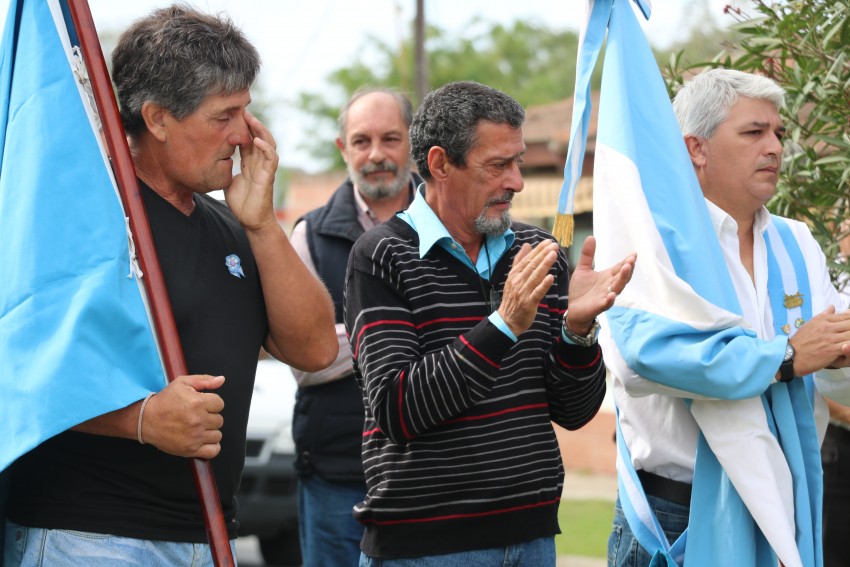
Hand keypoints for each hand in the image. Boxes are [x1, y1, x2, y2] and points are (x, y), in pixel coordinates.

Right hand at [142, 374, 225, 458]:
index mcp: (198, 402)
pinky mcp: (190, 449)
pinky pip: (213, 451)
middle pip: (219, 420)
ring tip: (198, 427)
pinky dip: (211, 447)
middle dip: (210, 417)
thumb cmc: (164, 401)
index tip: (202, 405)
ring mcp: (195, 436)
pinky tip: (203, 440)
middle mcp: (198, 420)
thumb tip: (221, 380)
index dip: (212, 403)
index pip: (220, 404)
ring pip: (217, 435)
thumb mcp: (182, 383)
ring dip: (210, 431)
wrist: (145, 419)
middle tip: (197, 416)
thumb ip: (205, 380)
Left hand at [225, 110, 279, 231]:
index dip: (243, 128)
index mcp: (250, 164)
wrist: (251, 221)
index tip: (233, 115)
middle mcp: (259, 164)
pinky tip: (256, 140)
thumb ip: (224, 169)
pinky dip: (265, 148)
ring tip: (252, 119)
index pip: (248, 141)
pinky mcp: (268, 177)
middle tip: (243, 110)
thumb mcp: (228, 181)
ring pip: (267, 144)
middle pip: (259, 138)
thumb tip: (211, 160)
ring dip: (261, 131)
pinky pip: (271, 159)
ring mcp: (265, 169)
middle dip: (252, 124)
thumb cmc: (242, 203)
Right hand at [497, 240, 558, 335]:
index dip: (538, 250)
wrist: (507, 320)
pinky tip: (551, 277)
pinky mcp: (528, 303)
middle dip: (543, 254)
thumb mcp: (513, 277)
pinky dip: (543, 285)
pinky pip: (537, 292)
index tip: (548, 241)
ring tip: (554, 254)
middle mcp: (518, 281)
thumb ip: (520, 261)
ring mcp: (523, 292)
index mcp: (515, 274)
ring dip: (544, 265)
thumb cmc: (512, 298)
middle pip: (532, 265)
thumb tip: (526, 245)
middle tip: (554, 244)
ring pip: (535, 276)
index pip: (528, 259)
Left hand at [565, 236, 635, 334]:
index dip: (627, 261)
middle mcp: (609, 286)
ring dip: (622, 280)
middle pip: (622, 277)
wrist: (572, 309)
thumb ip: (587, 255)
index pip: (620, 268)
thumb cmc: (580, 290)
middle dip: (627, 269)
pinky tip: (612, 295)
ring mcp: (605, 296)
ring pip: (617, 288)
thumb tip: (591, 236)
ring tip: (626, 270)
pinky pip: (606, 303)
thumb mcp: (583, 269)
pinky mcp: (598, 306)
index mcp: (607, 277)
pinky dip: (609, 300)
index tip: (634, 254)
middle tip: (631, 260)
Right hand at [790, 306, 849, 374]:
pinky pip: (848, 345)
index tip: (849, 326)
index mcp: (823, 319)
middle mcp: (828, 327)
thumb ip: (824, 315)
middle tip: (848, 333)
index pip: (846, 316)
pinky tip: (848, 346)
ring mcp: (830, 338)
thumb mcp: (810, 324)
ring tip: (848, 340)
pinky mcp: (832, 350)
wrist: (791, 356)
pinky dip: (849, 346)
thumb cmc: (800, 341)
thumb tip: (832, 307)